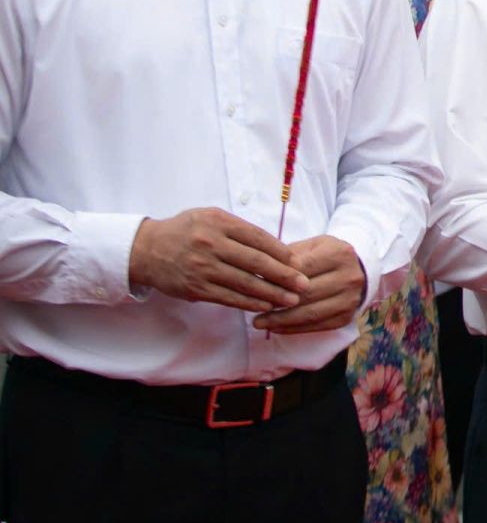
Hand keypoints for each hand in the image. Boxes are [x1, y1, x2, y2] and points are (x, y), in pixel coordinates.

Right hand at [128, 208, 308, 312]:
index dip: (281, 251)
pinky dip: (250, 302)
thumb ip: (239, 229)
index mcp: (218, 223)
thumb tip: (274, 246)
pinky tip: (266, 305)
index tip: (298, 262)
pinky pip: (228, 297)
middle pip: (255, 262)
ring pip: (244, 283)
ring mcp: (203, 268)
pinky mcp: (196, 288)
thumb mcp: (210, 216)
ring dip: (271, 293)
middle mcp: (211, 244)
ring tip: (291, 299)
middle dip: (284, 275)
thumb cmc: (186, 230)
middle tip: (304, 284)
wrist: (147, 250)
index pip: (258, 238)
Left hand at [253, 236, 366, 333]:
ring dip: (280, 320)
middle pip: (305, 294)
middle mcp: (349, 277)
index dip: (277, 278)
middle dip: (275, 302)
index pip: (302, 269)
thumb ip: (290, 256)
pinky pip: (315, 326)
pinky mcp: (346, 317)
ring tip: (258, 322)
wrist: (359, 269)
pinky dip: (292, 329)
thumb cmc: (327, 255)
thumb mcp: (313, 246)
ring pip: (309, 313)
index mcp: (340, 254)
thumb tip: (262, 272)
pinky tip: (275, 327)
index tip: (254, 284)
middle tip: (251, 307)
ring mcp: (350, 299)